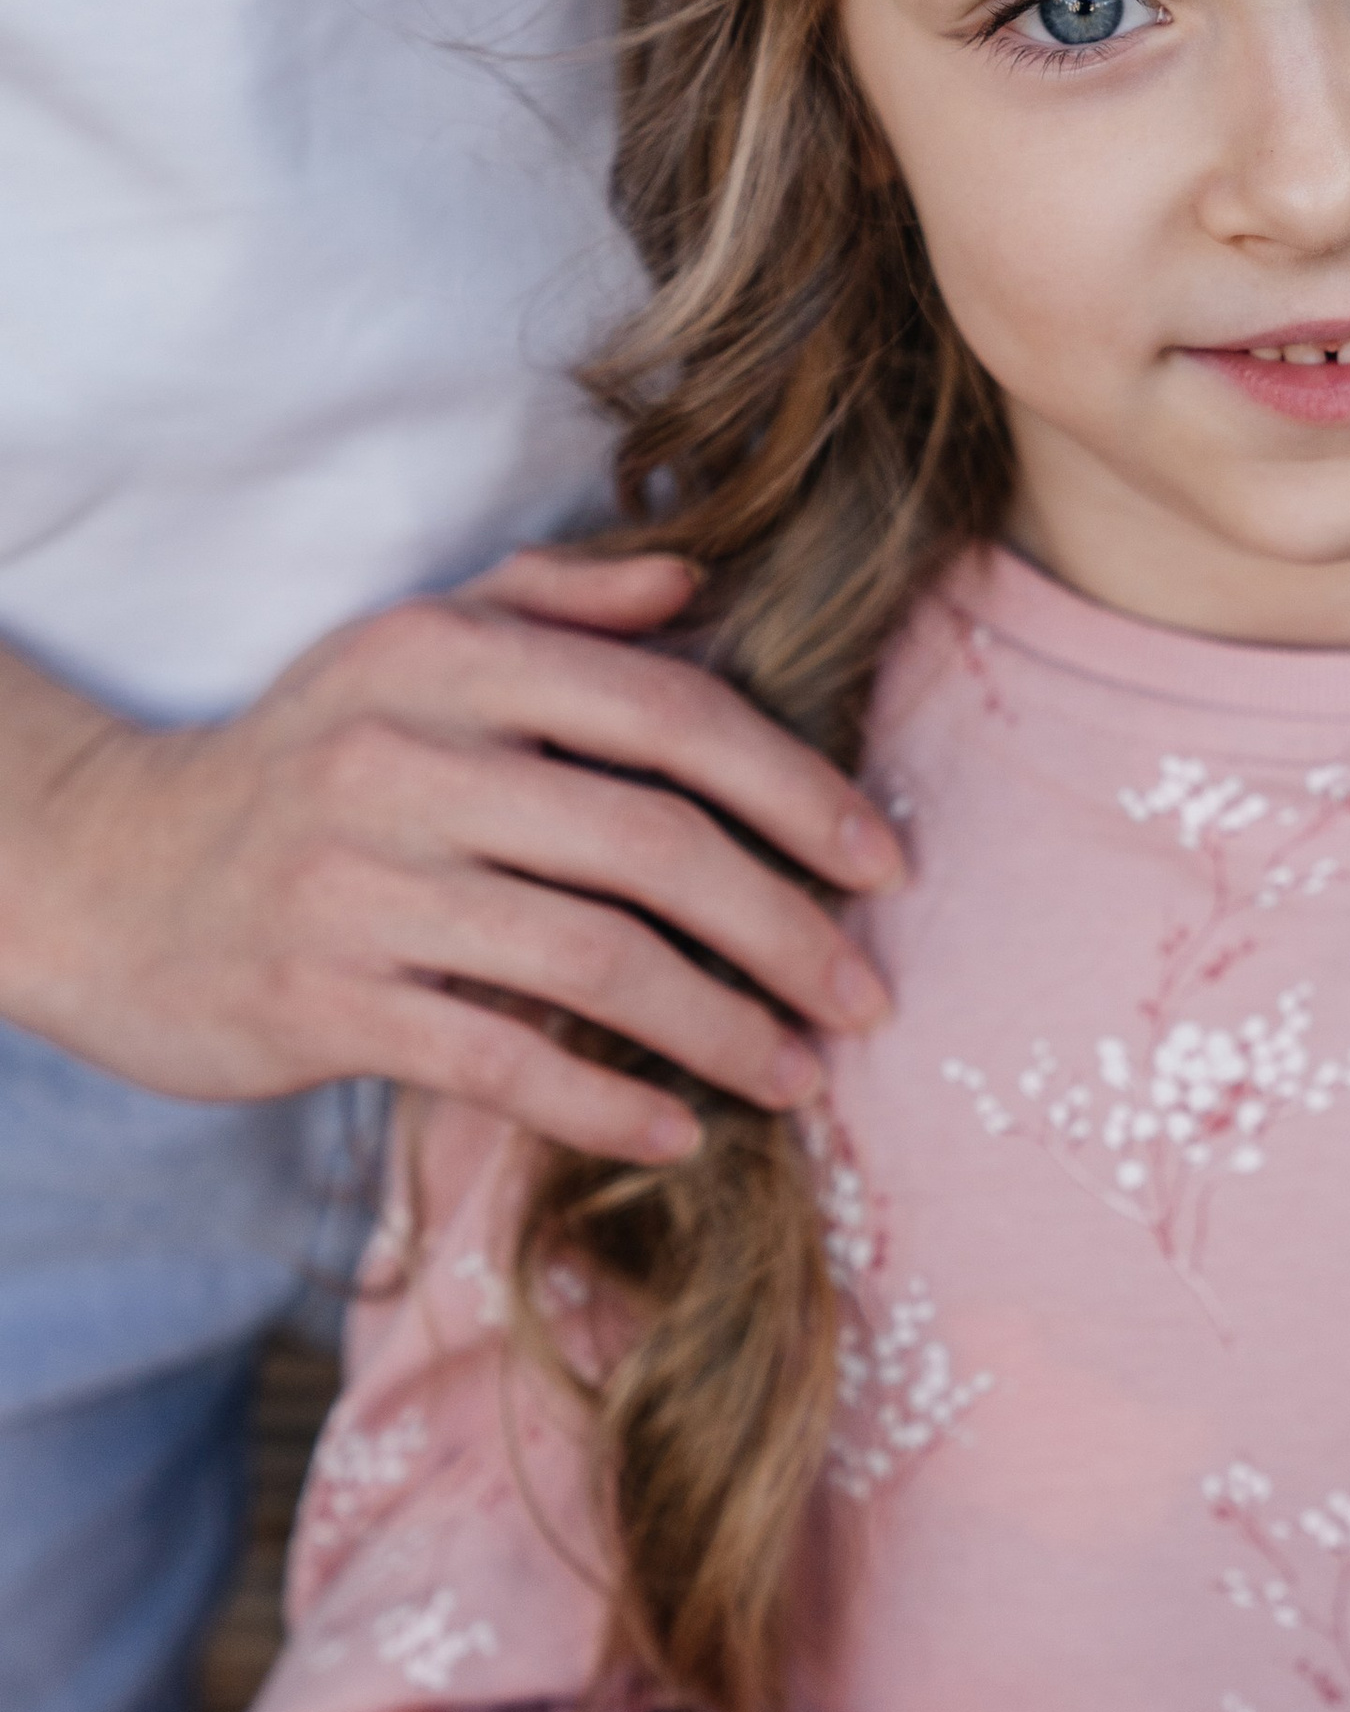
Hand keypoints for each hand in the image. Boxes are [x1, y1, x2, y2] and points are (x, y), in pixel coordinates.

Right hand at [0, 550, 899, 1164]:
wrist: (106, 875)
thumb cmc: (302, 763)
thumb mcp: (408, 648)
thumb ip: (553, 603)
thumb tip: (695, 579)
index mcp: (446, 659)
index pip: (668, 715)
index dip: (797, 791)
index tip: (882, 865)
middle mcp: (404, 760)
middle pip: (654, 847)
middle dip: (787, 930)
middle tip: (866, 994)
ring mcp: (359, 885)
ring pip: (595, 963)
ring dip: (723, 1031)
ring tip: (801, 1075)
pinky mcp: (320, 1002)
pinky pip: (501, 1061)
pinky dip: (607, 1104)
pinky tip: (677, 1133)